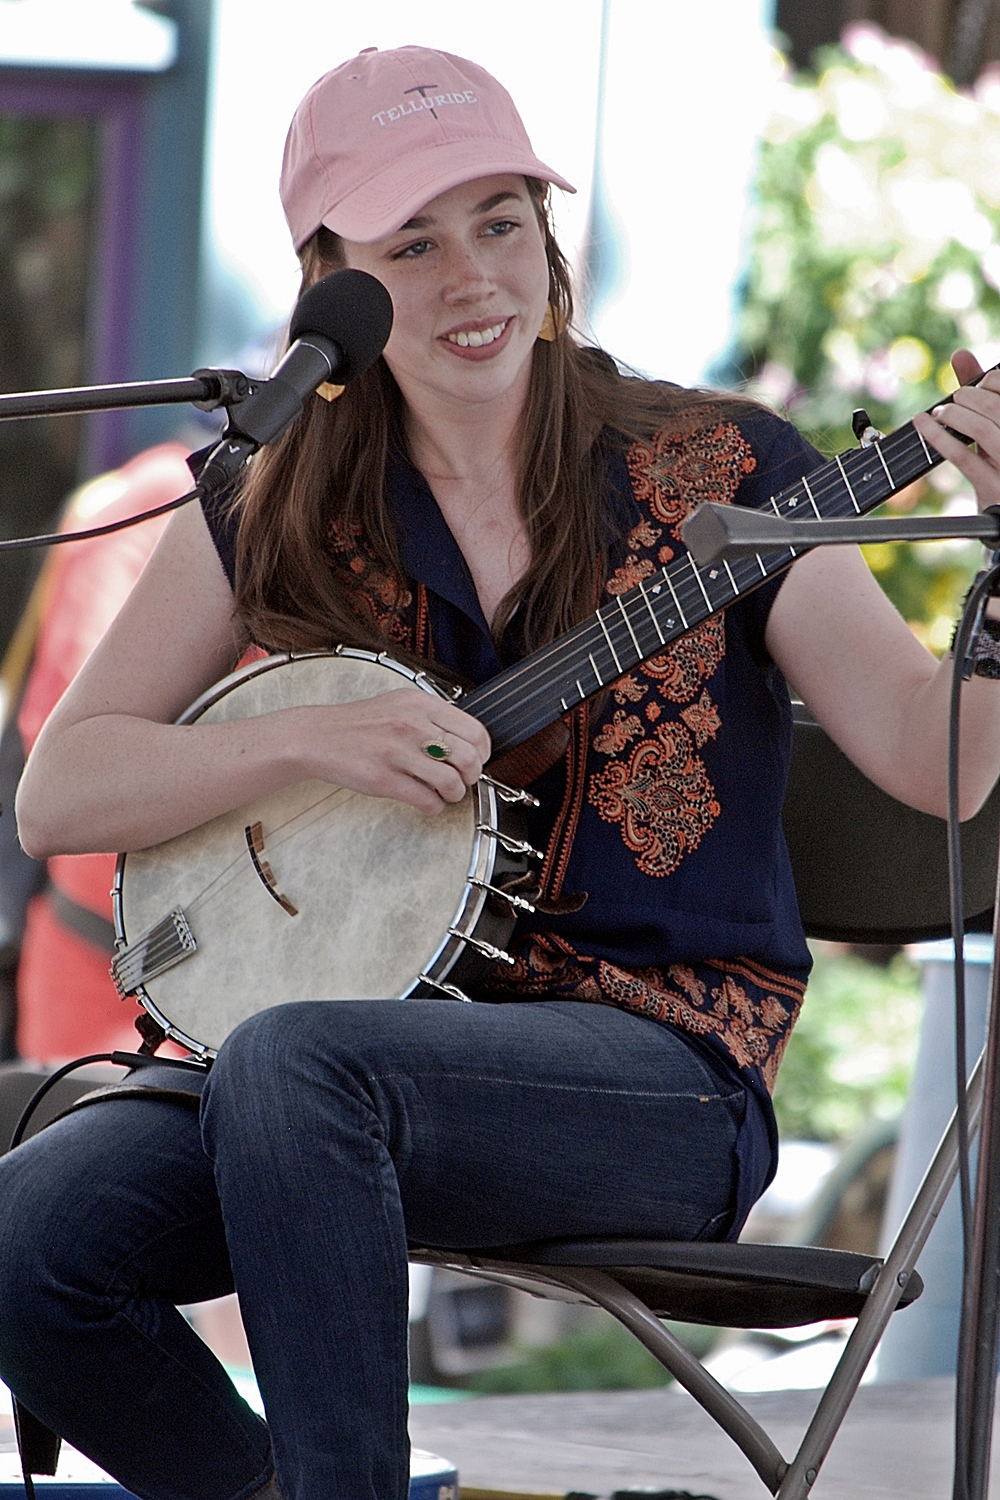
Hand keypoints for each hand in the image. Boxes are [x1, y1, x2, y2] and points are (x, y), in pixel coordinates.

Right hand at [292, 687, 491, 815]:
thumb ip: (433, 716)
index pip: (475, 731)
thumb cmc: (361, 723)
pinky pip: (427, 800)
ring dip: (454, 794)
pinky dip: (434, 807)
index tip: (477, 760)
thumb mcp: (400, 704)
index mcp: (421, 704)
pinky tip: (428, 802)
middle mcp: (412, 725)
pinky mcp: (384, 779)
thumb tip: (468, 740)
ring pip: (452, 783)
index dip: (482, 752)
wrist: (318, 736)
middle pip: (469, 758)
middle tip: (463, 780)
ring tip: (445, 793)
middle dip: (472, 776)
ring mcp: (397, 752)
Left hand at [912, 350, 999, 512]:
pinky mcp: (991, 488)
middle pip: (995, 406)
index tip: (978, 384)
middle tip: (955, 401)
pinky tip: (922, 424)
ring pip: (981, 429)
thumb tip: (959, 355)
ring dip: (954, 415)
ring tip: (940, 413)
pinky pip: (962, 457)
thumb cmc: (999, 459)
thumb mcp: (996, 425)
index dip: (991, 381)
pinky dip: (937, 437)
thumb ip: (983, 391)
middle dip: (969, 397)